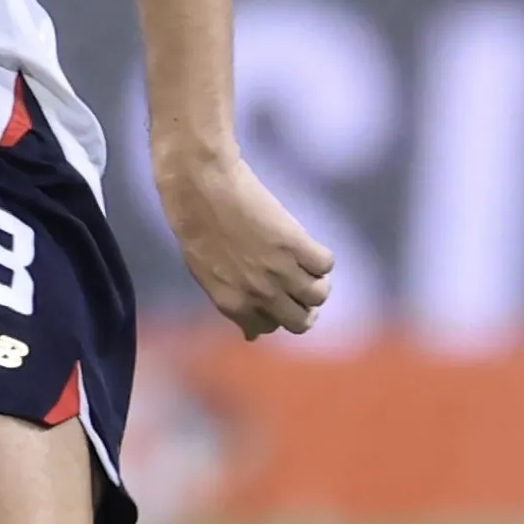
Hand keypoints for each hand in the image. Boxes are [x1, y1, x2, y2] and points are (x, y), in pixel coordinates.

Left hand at [154, 144, 334, 339]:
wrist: (203, 188)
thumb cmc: (197, 227)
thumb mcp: (207, 276)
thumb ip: (233, 305)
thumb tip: (251, 335)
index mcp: (233, 304)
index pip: (269, 328)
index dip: (276, 314)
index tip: (278, 300)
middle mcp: (260, 295)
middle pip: (301, 321)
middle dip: (304, 309)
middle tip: (303, 288)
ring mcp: (281, 270)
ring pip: (319, 295)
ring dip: (317, 282)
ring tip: (306, 265)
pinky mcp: (296, 244)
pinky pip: (325, 264)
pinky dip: (321, 257)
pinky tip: (307, 246)